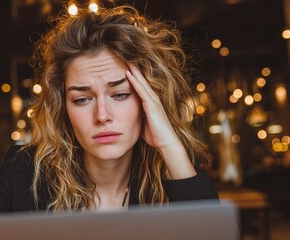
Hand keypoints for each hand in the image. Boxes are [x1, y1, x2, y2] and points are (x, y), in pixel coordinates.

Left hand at [125, 63, 195, 178]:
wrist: (166, 143)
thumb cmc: (155, 135)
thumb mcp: (143, 123)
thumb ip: (138, 116)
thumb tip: (129, 115)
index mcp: (150, 102)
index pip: (140, 84)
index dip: (132, 74)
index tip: (124, 64)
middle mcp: (153, 98)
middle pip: (141, 79)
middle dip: (133, 67)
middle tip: (123, 54)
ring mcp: (153, 101)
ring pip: (141, 81)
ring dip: (133, 70)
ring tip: (125, 58)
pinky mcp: (152, 106)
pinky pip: (141, 91)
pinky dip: (135, 82)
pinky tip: (128, 74)